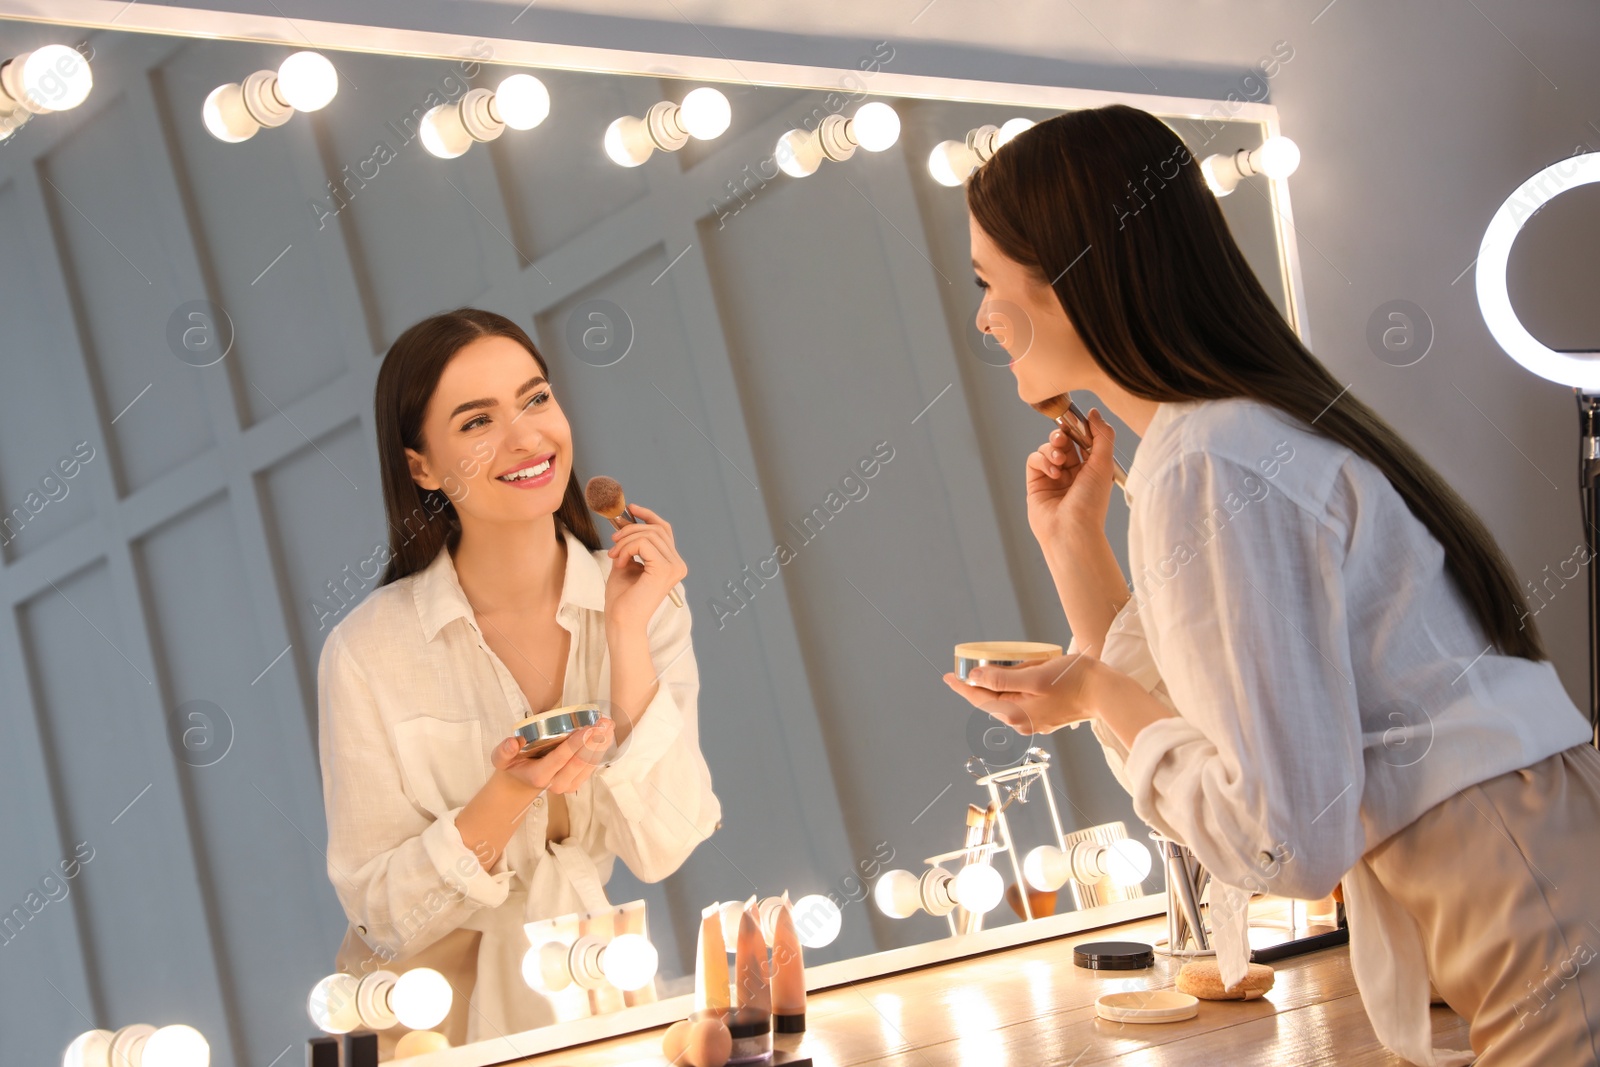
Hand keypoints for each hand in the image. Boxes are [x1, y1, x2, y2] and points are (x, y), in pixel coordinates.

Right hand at [489, 718, 615, 795]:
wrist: (522, 783)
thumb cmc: (514, 765)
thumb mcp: (500, 759)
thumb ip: (503, 751)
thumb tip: (513, 742)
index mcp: (540, 775)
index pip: (560, 759)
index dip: (575, 744)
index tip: (588, 728)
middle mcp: (557, 783)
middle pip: (580, 762)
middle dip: (594, 742)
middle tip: (604, 723)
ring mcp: (570, 785)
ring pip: (590, 764)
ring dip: (601, 744)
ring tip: (609, 725)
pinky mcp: (578, 782)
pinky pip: (592, 766)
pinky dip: (601, 749)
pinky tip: (607, 734)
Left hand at [604, 503, 687, 630]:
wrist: (621, 622)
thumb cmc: (622, 599)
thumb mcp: (626, 563)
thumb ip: (631, 544)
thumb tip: (626, 521)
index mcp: (672, 564)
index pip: (664, 530)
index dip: (648, 516)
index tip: (631, 508)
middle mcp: (678, 565)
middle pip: (656, 529)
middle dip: (629, 530)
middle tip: (612, 542)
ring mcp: (674, 567)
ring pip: (648, 534)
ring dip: (624, 541)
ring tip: (614, 557)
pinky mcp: (664, 570)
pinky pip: (643, 543)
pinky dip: (626, 548)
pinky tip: (619, 562)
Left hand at [942, 655, 1101, 734]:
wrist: (1106, 694)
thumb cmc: (1073, 681)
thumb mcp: (1033, 676)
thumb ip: (1001, 679)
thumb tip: (973, 678)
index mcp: (1016, 714)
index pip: (979, 699)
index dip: (962, 686)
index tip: (947, 676)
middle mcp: (1022, 722)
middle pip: (991, 701)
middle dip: (980, 685)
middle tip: (968, 668)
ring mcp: (1034, 722)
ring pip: (1006, 701)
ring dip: (999, 686)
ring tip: (995, 669)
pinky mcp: (1046, 716)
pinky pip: (1021, 701)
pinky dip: (1014, 689)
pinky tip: (1018, 677)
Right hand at [1026, 406, 1117, 549]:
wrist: (1071, 531)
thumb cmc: (1091, 503)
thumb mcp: (1104, 464)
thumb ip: (1102, 435)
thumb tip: (1094, 413)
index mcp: (1091, 469)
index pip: (1083, 439)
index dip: (1080, 428)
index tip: (1078, 421)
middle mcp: (1072, 472)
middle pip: (1063, 441)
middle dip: (1063, 435)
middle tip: (1063, 437)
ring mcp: (1053, 478)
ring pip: (1047, 448)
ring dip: (1052, 449)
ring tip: (1059, 462)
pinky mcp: (1036, 483)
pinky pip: (1034, 460)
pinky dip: (1042, 460)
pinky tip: (1053, 472)